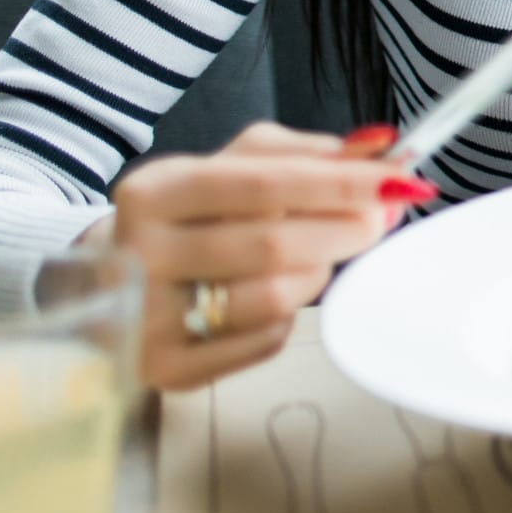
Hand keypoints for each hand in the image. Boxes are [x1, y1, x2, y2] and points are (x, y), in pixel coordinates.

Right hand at [88, 121, 428, 389]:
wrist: (108, 282)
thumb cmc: (189, 217)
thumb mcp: (235, 167)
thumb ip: (310, 154)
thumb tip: (383, 144)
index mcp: (157, 190)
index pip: (266, 183)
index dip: (344, 181)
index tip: (403, 178)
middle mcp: (141, 252)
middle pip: (276, 244)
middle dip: (347, 228)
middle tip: (379, 217)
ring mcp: (146, 316)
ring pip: (275, 297)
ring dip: (318, 274)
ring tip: (316, 256)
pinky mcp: (163, 367)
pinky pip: (264, 342)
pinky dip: (288, 318)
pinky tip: (277, 297)